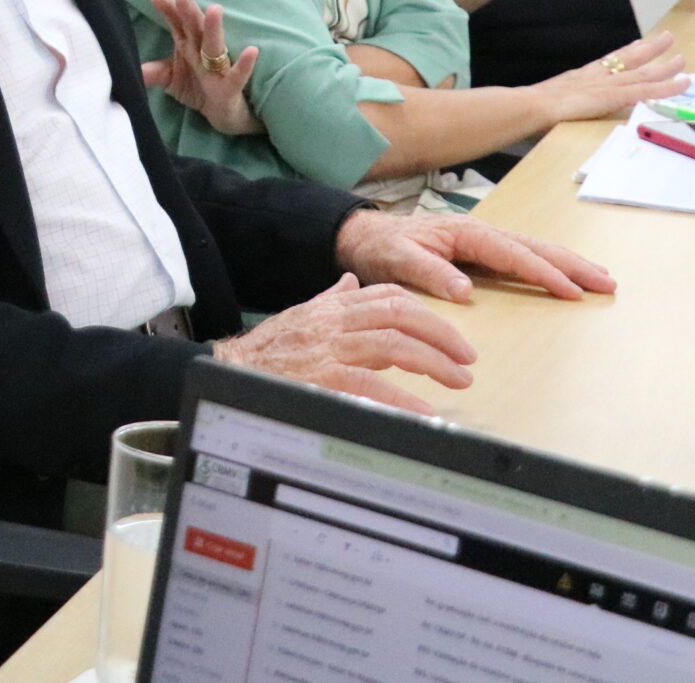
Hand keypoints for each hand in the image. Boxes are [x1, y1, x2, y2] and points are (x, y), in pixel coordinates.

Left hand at [143, 0, 261, 135]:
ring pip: (215, 46)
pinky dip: (245, 64)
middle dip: (190, 11)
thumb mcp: (173, 80)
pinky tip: (252, 50)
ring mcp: (218, 68)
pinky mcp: (231, 87)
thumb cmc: (199, 88)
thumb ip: (157, 73)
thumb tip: (136, 71)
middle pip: (196, 28)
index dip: (169, 10)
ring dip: (214, 29)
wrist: (224, 114)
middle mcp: (203, 52)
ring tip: (215, 9)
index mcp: (189, 46)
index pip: (178, 24)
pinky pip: (238, 75)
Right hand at [213, 274, 476, 415]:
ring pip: (394, 344)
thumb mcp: (300, 315)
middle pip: (400, 315)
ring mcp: (330, 348)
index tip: (452, 334)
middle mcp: (335, 321)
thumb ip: (330, 300)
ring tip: (458, 380)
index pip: (388, 296)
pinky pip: (372, 384)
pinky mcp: (323, 378)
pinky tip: (425, 412)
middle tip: (467, 359)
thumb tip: (351, 283)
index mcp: (333, 307)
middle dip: (441, 335)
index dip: (426, 312)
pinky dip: (403, 398)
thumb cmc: (265, 350)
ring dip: (433, 362)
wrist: (227, 371)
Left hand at [335, 207, 616, 302]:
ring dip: (568, 264)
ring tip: (600, 279)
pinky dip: (548, 266)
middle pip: (535, 248)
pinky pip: (522, 258)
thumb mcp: (398, 261)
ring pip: (534, 251)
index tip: (571, 291)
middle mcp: (480, 233)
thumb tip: (465, 291)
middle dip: (573, 264)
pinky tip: (564, 277)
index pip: (514, 255)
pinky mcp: (480, 251)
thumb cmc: (380, 247)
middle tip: (606, 282)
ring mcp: (482, 241)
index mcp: (466, 233)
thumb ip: (430, 274)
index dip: (544, 274)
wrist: (363, 237)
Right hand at [530, 32, 688, 124]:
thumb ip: (562, 97)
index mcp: (583, 76)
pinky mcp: (617, 96)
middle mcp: (600, 76)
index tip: (639, 43)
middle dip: (651, 49)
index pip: (610, 60)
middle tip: (667, 38)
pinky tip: (682, 83)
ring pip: (645, 73)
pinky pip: (648, 91)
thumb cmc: (534, 105)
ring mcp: (609, 85)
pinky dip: (667, 87)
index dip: (627, 51)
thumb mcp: (550, 96)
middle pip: (631, 59)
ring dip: (666, 67)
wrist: (533, 105)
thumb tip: (558, 103)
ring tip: (683, 60)